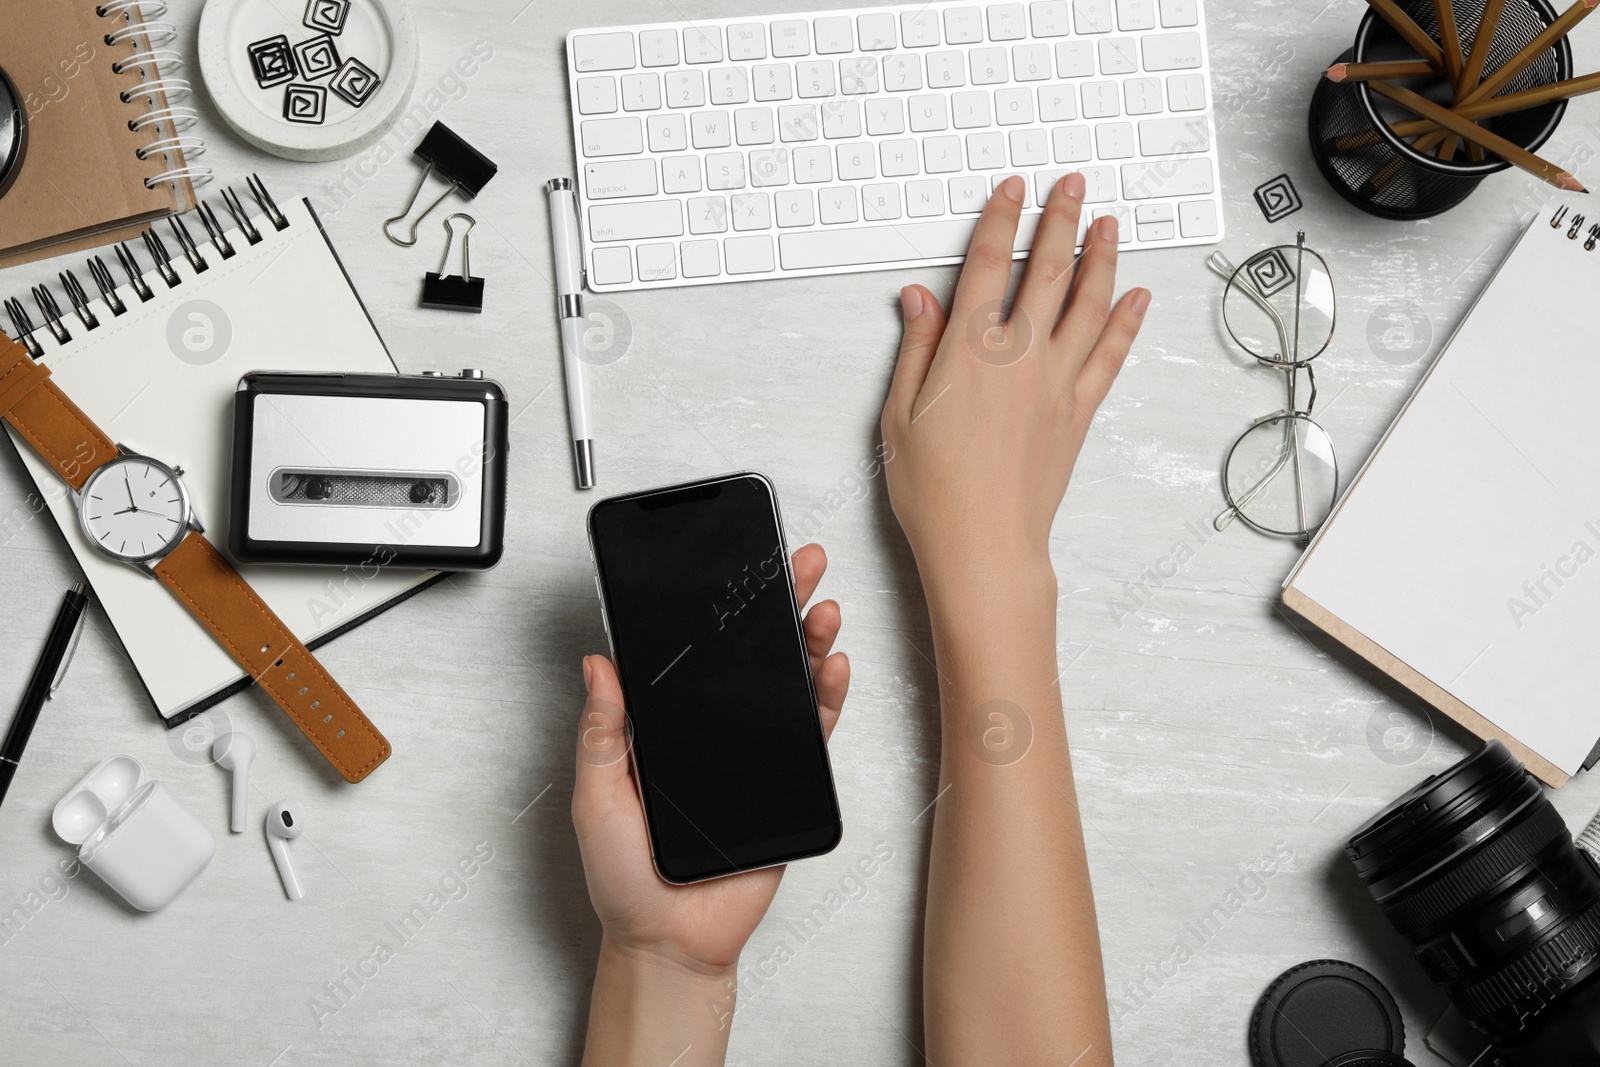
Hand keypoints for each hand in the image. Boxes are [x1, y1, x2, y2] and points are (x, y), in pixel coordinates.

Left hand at [571, 543, 850, 975]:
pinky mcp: (785, 782)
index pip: (694, 654)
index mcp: (663, 726)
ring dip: (808, 641)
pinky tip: (832, 665)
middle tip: (795, 564)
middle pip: (750, 656)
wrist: (671, 939)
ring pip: (787, 684)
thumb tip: (597, 664)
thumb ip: (601, 731)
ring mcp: (750, 753)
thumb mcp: (596, 795)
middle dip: (776, 605)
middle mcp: (710, 732)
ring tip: (819, 607)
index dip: (714, 611)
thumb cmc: (624, 878)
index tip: (729, 570)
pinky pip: (813, 733)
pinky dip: (828, 697)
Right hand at [880, 173, 1149, 592]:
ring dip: (1100, 257)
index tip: (1012, 190)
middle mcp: (1019, 357)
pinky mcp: (1079, 412)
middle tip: (1073, 186)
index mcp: (969, 351)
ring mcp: (1056, 382)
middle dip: (1061, 220)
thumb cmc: (934, 492)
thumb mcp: (899, 416)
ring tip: (1108, 224)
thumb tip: (918, 300)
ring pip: (1087, 303)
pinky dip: (1125, 322)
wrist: (984, 545)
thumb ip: (915, 350)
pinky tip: (1135, 298)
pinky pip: (1109, 355)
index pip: (986, 265)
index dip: (1001, 220)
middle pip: (1047, 270)